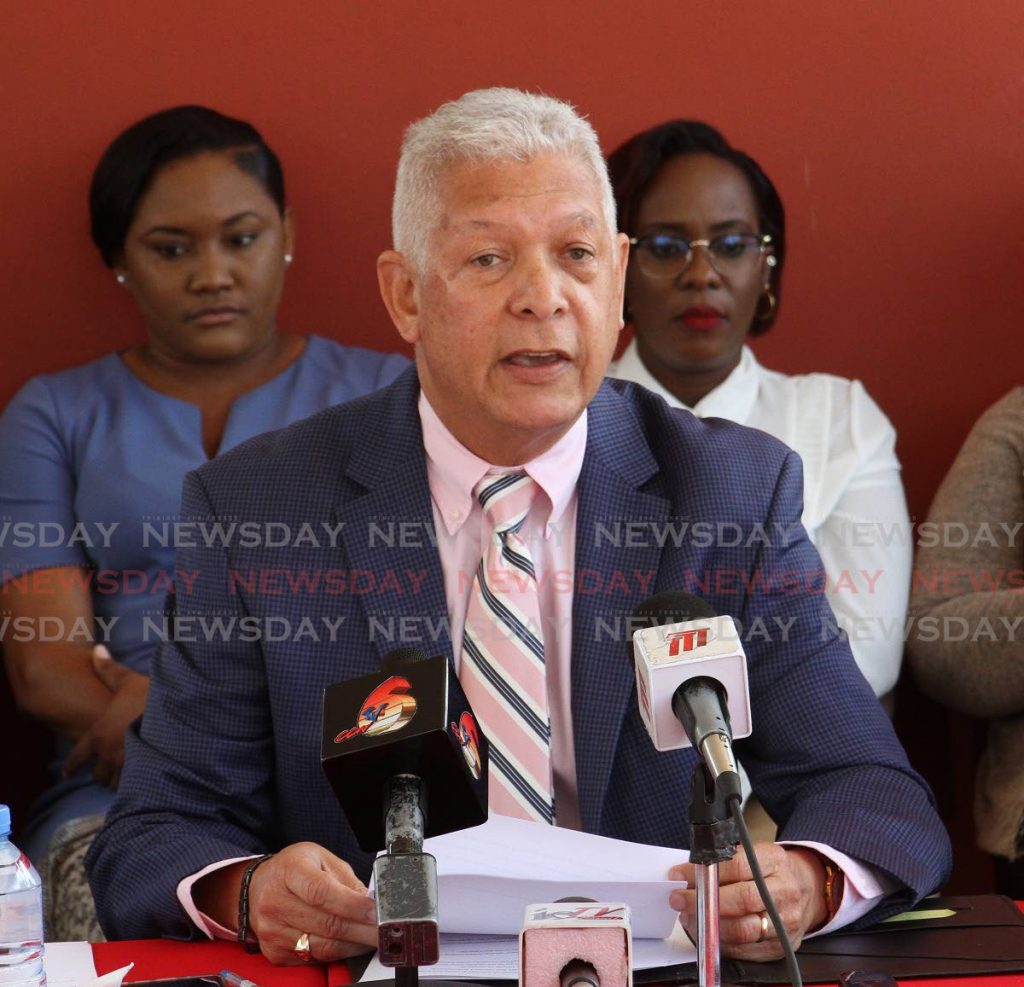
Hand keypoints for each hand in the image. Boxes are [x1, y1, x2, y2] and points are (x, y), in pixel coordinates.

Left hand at [61, 645, 148, 787]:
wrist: (176, 718)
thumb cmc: (149, 700)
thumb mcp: (129, 681)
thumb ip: (110, 670)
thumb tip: (97, 649)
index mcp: (99, 735)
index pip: (78, 755)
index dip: (72, 765)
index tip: (66, 773)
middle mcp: (107, 754)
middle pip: (96, 774)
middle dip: (100, 772)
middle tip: (106, 769)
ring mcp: (125, 767)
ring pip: (113, 783)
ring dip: (117, 780)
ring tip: (124, 776)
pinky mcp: (145, 775)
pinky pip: (134, 787)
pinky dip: (134, 785)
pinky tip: (142, 781)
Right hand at [248, 843, 377, 963]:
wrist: (259, 887)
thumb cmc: (294, 869)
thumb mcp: (322, 859)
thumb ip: (346, 880)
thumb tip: (370, 903)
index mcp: (290, 871)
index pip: (321, 892)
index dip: (352, 905)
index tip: (375, 912)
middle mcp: (276, 902)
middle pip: (326, 924)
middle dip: (362, 931)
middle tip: (384, 931)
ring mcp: (273, 931)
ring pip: (322, 947)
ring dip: (353, 946)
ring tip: (372, 940)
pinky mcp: (275, 952)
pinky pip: (313, 959)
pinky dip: (336, 955)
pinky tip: (350, 945)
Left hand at [669, 843, 827, 960]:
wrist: (807, 889)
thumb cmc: (771, 870)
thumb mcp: (753, 853)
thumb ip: (724, 862)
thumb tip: (687, 874)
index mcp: (774, 861)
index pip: (736, 866)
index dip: (705, 872)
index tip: (680, 875)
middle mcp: (783, 892)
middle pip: (741, 900)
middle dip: (704, 902)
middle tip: (679, 899)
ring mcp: (785, 922)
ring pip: (743, 930)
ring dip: (709, 926)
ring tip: (690, 917)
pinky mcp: (781, 945)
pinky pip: (747, 950)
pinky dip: (722, 943)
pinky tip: (708, 933)